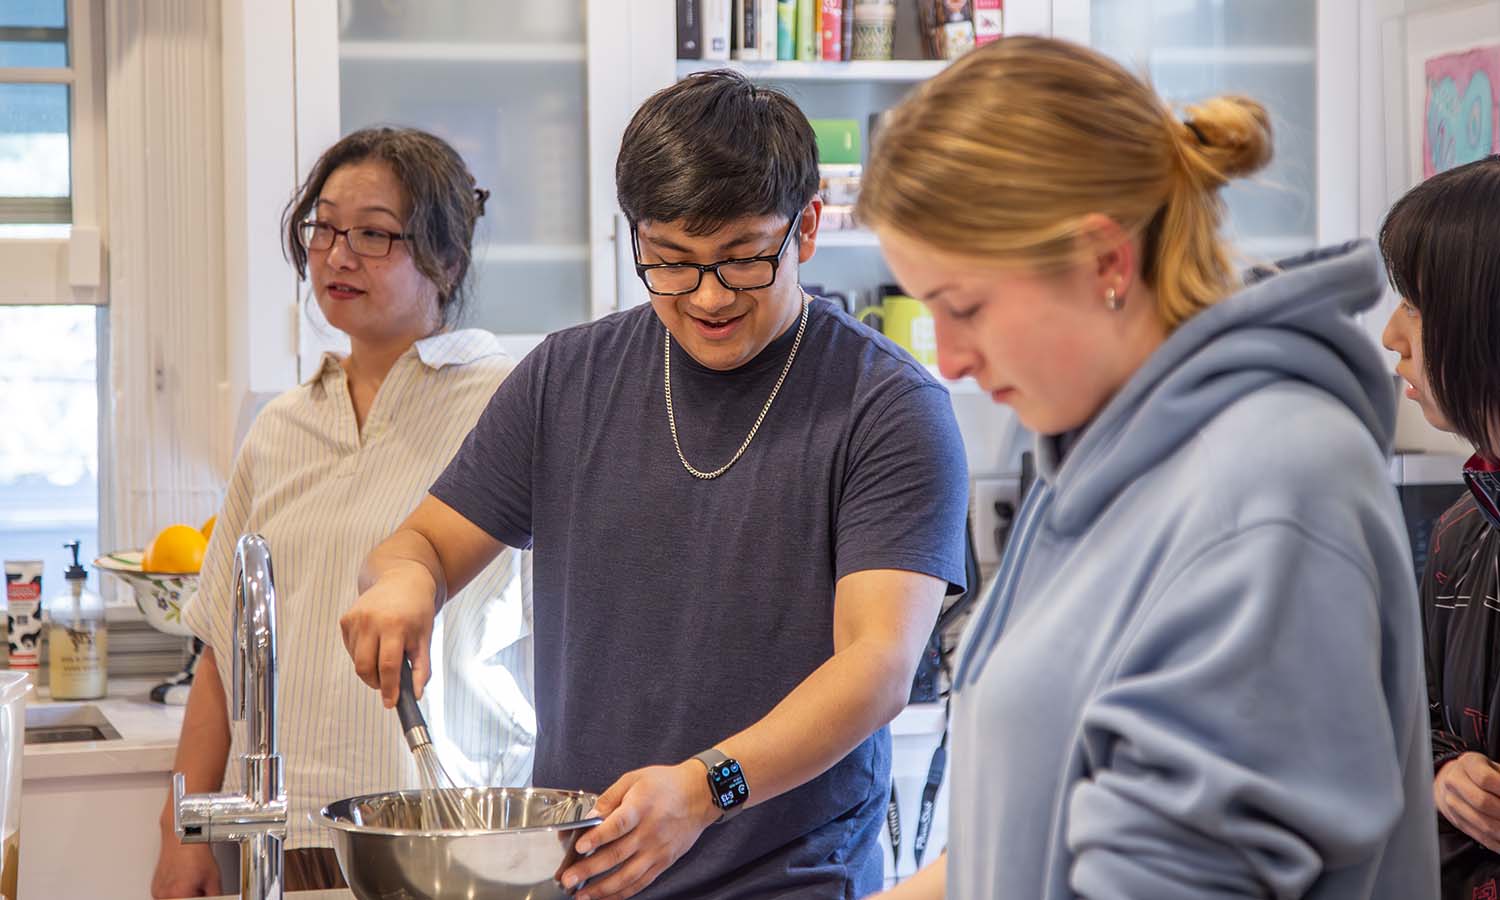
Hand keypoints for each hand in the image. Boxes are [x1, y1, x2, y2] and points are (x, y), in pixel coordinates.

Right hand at [150, 828, 219, 897]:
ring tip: (191, 884)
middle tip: (199, 890)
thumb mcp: (213, 878)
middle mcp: (164, 894)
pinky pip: (166, 896)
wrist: (183, 837)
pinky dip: (175, 893)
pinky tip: (183, 882)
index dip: (201, 899)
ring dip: (183, 897)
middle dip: (192, 898)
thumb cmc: (195, 852)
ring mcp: (157, 892)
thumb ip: (214, 895)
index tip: (204, 896)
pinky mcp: (155, 888)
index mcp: (178, 894)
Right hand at [339, 561, 437, 706]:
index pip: (389, 665)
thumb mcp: (425, 638)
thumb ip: (422, 668)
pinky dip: (362, 655)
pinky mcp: (346, 619)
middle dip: (376, 683)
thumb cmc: (417, 611)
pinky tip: (375, 643)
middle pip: (366, 667)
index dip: (389, 688)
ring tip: (385, 657)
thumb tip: (415, 695)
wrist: (402, 580)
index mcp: (395, 625)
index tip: (390, 703)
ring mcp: (356, 619)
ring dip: (370, 669)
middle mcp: (372, 621)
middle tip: (387, 684)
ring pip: (357, 661)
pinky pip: (351, 649)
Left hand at [559, 761, 720, 899]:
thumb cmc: (665, 784)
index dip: (598, 836)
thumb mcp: (635, 779)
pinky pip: (642, 882)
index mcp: (641, 807)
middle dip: (589, 870)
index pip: (618, 825)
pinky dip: (623, 893)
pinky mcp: (664, 862)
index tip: (579, 846)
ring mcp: (657, 850)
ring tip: (582, 896)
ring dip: (603, 889)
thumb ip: (610, 797)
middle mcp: (649, 832)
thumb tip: (590, 815)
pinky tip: (607, 898)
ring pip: (628, 876)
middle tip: (568, 880)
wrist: (700, 794)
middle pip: (617, 855)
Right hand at [1435, 752, 1499, 850]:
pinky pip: (1481, 837)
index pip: (1485, 779)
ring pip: (1482, 823)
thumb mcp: (1495, 768)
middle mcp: (1455, 782)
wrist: (1454, 780)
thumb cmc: (1483, 773)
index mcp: (1468, 763)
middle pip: (1482, 802)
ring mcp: (1452, 802)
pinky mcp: (1457, 821)